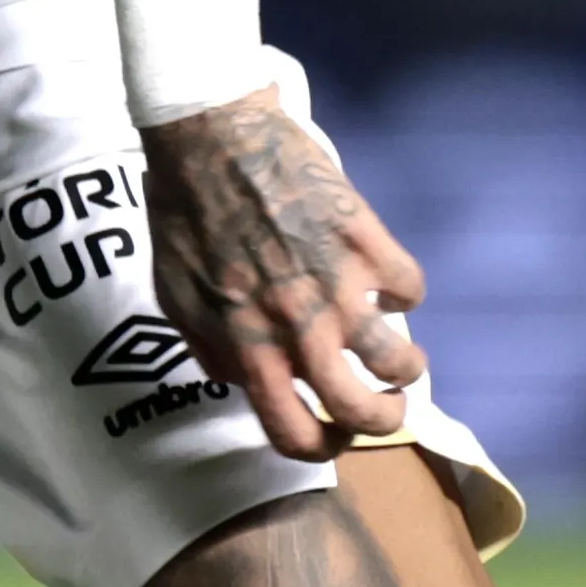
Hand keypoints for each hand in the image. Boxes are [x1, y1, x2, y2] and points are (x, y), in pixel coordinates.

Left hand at [143, 86, 429, 461]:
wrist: (212, 136)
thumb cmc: (183, 213)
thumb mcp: (174, 294)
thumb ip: (210, 347)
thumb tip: (243, 383)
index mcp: (249, 345)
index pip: (294, 433)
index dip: (319, 450)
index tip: (331, 438)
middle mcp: (300, 326)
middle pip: (362, 411)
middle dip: (381, 422)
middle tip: (384, 407)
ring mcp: (341, 284)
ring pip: (401, 358)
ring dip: (407, 367)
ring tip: (399, 358)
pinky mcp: (368, 240)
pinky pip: (411, 287)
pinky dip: (405, 293)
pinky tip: (387, 283)